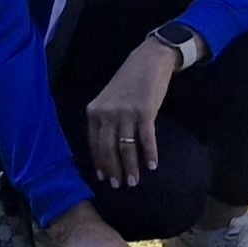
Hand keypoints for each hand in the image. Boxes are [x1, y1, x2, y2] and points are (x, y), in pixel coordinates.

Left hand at [78, 39, 175, 189]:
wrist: (149, 60)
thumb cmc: (129, 80)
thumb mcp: (109, 99)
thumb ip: (105, 119)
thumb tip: (108, 146)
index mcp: (94, 111)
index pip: (94, 144)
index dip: (99, 163)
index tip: (104, 177)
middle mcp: (107, 114)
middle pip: (108, 149)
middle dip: (114, 170)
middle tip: (119, 185)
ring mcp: (125, 113)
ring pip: (125, 147)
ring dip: (130, 167)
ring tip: (134, 181)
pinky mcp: (145, 112)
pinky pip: (146, 138)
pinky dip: (149, 153)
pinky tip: (153, 164)